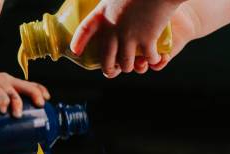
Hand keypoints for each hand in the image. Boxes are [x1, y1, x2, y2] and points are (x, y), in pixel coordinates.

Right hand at [0, 73, 50, 116]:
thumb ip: (11, 137)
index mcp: (12, 85)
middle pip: (25, 85)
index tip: (47, 100)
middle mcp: (7, 81)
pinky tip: (3, 108)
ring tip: (17, 115)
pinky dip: (1, 100)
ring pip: (11, 91)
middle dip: (35, 94)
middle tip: (40, 106)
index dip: (40, 90)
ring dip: (17, 102)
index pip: (30, 84)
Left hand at [70, 0, 185, 76]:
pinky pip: (147, 58)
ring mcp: (129, 36)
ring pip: (126, 63)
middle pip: (106, 58)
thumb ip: (112, 4)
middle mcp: (113, 29)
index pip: (84, 29)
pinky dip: (152, 60)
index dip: (78, 42)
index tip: (75, 51)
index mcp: (104, 13)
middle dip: (109, 69)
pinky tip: (154, 58)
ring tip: (135, 65)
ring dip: (130, 67)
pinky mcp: (146, 39)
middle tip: (113, 71)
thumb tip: (112, 5)